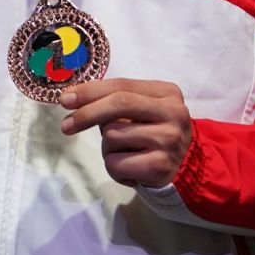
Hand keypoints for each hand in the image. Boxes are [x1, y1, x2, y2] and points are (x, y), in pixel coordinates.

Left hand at [58, 79, 192, 188]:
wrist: (188, 169)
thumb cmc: (156, 134)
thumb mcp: (145, 109)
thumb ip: (117, 100)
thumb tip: (73, 98)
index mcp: (167, 93)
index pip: (121, 85)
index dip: (90, 91)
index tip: (65, 99)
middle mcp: (173, 113)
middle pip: (119, 104)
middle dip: (86, 113)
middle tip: (66, 126)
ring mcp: (169, 140)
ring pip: (112, 137)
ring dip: (106, 147)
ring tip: (124, 153)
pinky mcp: (160, 166)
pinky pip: (115, 163)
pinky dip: (113, 168)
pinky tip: (129, 169)